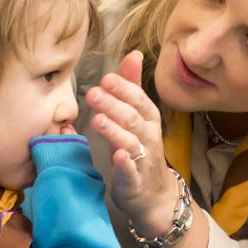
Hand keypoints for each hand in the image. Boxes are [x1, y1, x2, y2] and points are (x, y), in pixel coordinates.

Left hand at [85, 53, 177, 239]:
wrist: (154, 194)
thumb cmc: (141, 149)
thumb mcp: (137, 116)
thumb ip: (132, 86)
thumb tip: (134, 54)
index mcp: (148, 118)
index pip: (138, 99)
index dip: (123, 88)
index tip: (106, 79)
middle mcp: (149, 136)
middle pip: (133, 118)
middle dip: (114, 105)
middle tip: (93, 94)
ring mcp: (143, 160)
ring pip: (131, 142)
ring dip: (115, 131)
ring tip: (97, 121)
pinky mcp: (135, 181)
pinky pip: (132, 172)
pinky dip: (125, 165)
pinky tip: (117, 156)